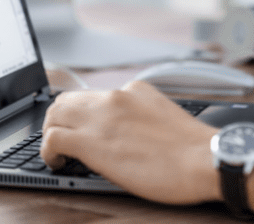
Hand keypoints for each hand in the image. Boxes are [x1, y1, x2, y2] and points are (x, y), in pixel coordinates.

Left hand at [40, 80, 220, 204]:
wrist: (205, 159)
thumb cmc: (194, 150)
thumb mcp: (165, 118)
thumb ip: (142, 117)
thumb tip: (126, 133)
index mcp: (136, 90)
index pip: (96, 95)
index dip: (85, 115)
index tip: (85, 128)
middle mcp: (115, 97)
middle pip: (68, 100)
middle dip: (60, 119)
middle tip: (62, 139)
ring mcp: (102, 117)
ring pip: (55, 114)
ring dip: (51, 132)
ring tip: (57, 153)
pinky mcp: (91, 141)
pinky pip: (52, 139)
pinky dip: (48, 151)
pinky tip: (57, 163)